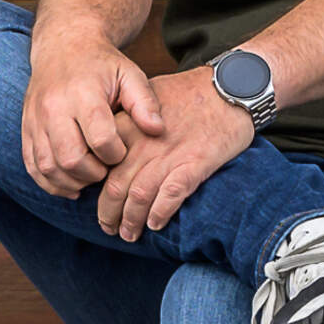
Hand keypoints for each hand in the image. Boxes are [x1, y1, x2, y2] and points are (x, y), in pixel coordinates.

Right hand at [22, 28, 165, 195]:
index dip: (117, 155)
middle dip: (94, 173)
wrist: (63, 47)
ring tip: (90, 176)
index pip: (100, 140)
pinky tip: (70, 183)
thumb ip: (145, 102)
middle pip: (71, 159)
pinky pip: (33, 166)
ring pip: (49, 167)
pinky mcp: (26, 129)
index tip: (122, 150)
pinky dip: (50, 182)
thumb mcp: (130, 74)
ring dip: (72, 182)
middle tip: (106, 167)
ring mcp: (35, 119)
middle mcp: (54, 107)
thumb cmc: (102, 65)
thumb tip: (157, 130)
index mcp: (83, 93)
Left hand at [91, 82, 253, 240]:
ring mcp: (169, 154)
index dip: (94, 188)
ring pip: (139, 195)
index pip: (100, 163)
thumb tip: (110, 143)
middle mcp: (144, 142)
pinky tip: (155, 224)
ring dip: (131, 220)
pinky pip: (170, 195)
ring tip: (129, 234)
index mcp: (129, 125)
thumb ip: (127, 120)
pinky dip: (159, 213)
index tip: (93, 201)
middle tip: (108, 227)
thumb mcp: (147, 96)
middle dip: (108, 213)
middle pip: (115, 186)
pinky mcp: (195, 163)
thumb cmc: (189, 93)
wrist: (230, 88)